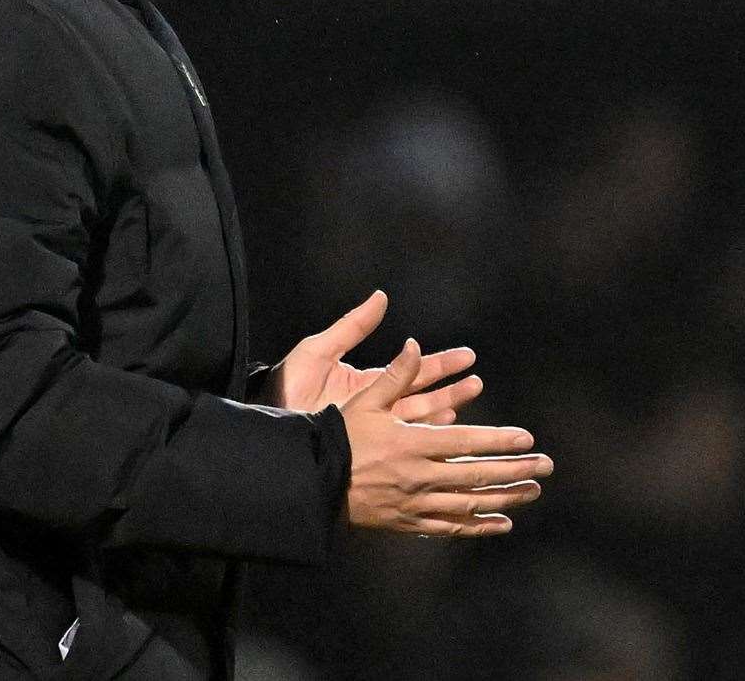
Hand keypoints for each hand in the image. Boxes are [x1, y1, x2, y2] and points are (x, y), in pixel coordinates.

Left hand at [266, 290, 481, 423]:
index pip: (412, 371)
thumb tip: (381, 296)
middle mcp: (376, 407)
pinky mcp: (367, 447)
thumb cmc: (287, 384)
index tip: (467, 356)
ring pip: (417, 419)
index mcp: (368, 383)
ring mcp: (373, 429)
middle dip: (451, 388)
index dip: (440, 363)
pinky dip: (424, 436)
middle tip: (477, 380)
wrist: (266, 422)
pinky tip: (444, 430)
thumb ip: (353, 325)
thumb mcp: (320, 349)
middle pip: (422, 396)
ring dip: (445, 410)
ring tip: (469, 400)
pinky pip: (402, 442)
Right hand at [340, 338, 551, 537]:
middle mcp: (419, 476)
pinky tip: (501, 523)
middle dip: (516, 470)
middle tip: (546, 466)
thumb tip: (414, 345)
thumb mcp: (365, 400)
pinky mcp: (408, 522)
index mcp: (412, 443)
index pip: (466, 442)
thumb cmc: (339, 435)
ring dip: (505, 498)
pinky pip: (450, 527)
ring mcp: (415, 503)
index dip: (499, 440)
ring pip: (469, 504)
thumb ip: (395, 375)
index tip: (526, 439)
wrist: (313, 480)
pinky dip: (478, 527)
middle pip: (477, 475)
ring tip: (533, 492)